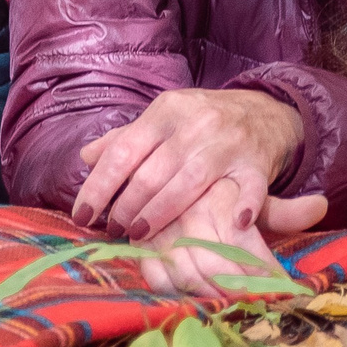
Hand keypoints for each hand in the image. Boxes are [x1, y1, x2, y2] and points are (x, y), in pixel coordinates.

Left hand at [74, 87, 309, 242]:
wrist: (265, 112)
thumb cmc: (203, 121)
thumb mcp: (163, 118)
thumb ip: (125, 138)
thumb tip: (86, 157)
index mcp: (166, 111)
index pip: (123, 150)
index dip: (99, 186)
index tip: (82, 216)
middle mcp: (195, 124)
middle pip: (152, 173)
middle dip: (126, 208)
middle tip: (114, 230)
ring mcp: (227, 143)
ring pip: (188, 184)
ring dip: (159, 215)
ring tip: (139, 235)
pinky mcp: (256, 163)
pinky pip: (250, 188)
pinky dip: (243, 206)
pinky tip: (233, 224)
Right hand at [131, 178, 330, 295]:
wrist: (167, 161)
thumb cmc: (215, 187)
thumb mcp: (250, 191)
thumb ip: (283, 209)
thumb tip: (321, 205)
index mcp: (221, 200)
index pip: (246, 246)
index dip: (264, 274)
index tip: (281, 291)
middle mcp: (190, 214)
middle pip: (217, 267)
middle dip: (240, 293)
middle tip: (258, 308)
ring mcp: (162, 230)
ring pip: (187, 276)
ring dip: (211, 299)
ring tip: (232, 310)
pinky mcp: (141, 243)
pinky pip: (158, 278)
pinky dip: (178, 296)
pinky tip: (197, 302)